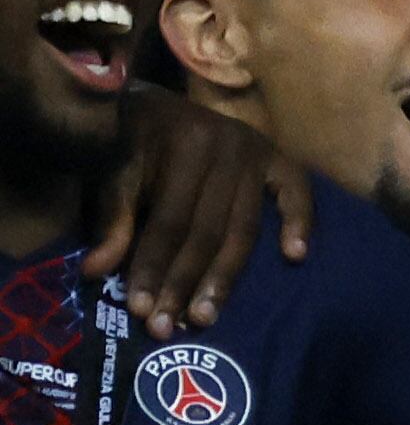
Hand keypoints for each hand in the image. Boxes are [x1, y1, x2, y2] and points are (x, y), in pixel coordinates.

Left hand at [90, 92, 309, 338]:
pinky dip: (299, 221)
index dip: (153, 268)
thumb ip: (111, 219)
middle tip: (170, 327)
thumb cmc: (126, 139)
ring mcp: (257, 149)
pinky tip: (295, 256)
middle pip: (208, 230)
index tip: (139, 311)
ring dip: (225, 276)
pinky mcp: (277, 154)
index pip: (170, 222)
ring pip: (244, 226)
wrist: (150, 97)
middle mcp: (228, 145)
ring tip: (206, 314)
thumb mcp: (111, 172)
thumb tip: (96, 272)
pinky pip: (297, 191)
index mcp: (185, 145)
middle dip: (186, 283)